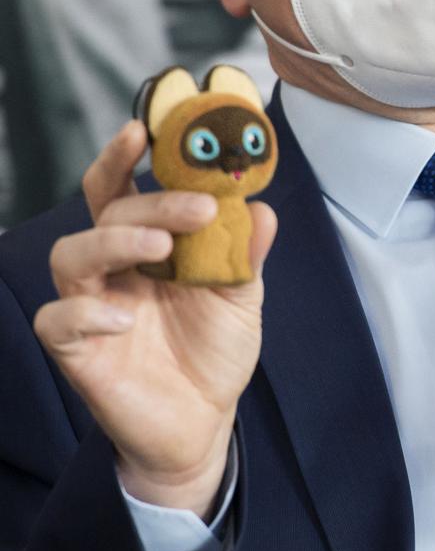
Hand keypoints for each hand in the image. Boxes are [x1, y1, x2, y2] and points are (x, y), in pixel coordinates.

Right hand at [34, 122, 276, 517]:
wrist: (204, 423)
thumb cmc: (214, 351)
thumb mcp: (242, 298)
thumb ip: (246, 254)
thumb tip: (262, 209)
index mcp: (148, 245)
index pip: (124, 188)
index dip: (124, 155)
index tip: (143, 127)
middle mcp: (114, 268)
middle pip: (106, 211)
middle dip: (150, 200)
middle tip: (198, 208)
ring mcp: (91, 306)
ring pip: (71, 255)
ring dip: (114, 240)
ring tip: (160, 249)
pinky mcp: (77, 350)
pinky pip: (57, 320)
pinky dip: (88, 313)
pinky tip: (127, 319)